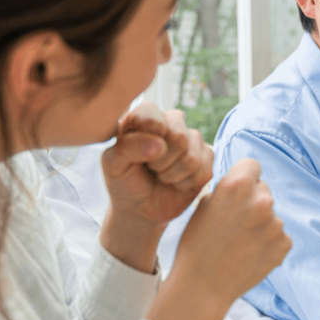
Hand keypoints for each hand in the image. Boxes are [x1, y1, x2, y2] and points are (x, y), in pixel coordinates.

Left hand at [102, 102, 213, 225]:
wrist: (140, 207)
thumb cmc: (124, 180)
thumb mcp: (113, 164)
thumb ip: (128, 147)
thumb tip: (160, 145)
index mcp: (145, 116)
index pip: (150, 111)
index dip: (149, 131)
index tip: (140, 150)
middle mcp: (171, 122)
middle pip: (178, 136)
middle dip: (160, 161)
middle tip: (150, 168)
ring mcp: (192, 140)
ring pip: (191, 157)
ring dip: (171, 174)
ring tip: (161, 175)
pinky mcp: (206, 158)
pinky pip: (203, 171)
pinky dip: (185, 183)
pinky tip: (176, 182)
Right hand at [172, 158, 290, 307]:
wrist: (203, 287)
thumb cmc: (197, 244)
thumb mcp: (204, 205)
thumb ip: (227, 189)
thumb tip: (245, 182)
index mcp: (237, 186)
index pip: (252, 165)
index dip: (243, 177)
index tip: (238, 190)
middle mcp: (261, 201)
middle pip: (263, 189)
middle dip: (252, 201)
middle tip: (234, 223)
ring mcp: (275, 224)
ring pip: (271, 214)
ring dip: (260, 223)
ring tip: (239, 242)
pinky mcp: (284, 244)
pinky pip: (279, 235)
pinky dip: (268, 242)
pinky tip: (250, 253)